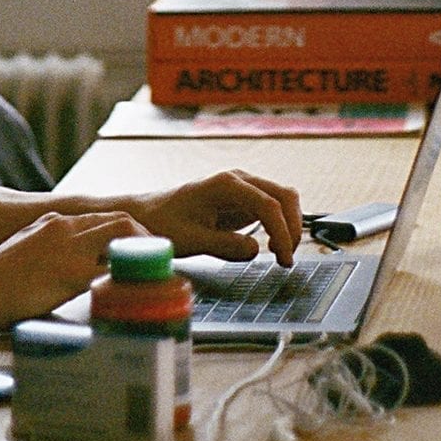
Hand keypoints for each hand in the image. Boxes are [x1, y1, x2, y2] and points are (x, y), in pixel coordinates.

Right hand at [0, 210, 144, 323]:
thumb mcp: (23, 253)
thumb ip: (49, 252)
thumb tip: (68, 269)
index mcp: (52, 222)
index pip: (102, 218)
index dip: (127, 232)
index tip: (139, 249)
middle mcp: (63, 227)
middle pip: (120, 220)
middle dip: (143, 237)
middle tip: (158, 258)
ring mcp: (68, 248)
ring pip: (122, 235)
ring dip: (142, 251)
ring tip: (155, 270)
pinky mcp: (71, 273)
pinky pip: (112, 270)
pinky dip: (129, 277)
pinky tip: (139, 290)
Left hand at [130, 169, 301, 264]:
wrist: (148, 214)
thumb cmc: (163, 224)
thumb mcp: (190, 240)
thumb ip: (224, 245)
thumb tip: (255, 249)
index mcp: (224, 185)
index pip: (268, 204)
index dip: (281, 232)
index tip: (282, 257)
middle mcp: (238, 181)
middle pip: (284, 196)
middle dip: (292, 228)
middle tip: (285, 259)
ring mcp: (243, 189)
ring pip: (283, 200)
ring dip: (290, 226)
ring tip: (281, 256)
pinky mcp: (244, 201)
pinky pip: (273, 208)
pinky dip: (280, 226)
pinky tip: (272, 247)